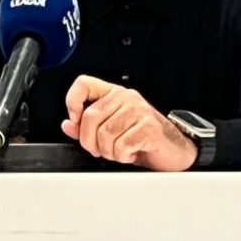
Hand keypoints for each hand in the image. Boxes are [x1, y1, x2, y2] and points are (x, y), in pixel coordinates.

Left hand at [61, 75, 196, 171]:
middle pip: (90, 117)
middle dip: (89, 142)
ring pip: (104, 134)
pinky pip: (121, 145)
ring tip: (118, 152)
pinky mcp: (148, 128)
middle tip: (101, 149)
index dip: (73, 101)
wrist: (172, 149)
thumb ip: (87, 126)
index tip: (76, 119)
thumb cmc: (141, 138)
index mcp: (114, 93)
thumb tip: (68, 125)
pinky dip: (122, 156)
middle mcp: (126, 97)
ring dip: (108, 152)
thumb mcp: (111, 130)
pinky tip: (130, 153)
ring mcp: (138, 111)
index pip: (84, 83)